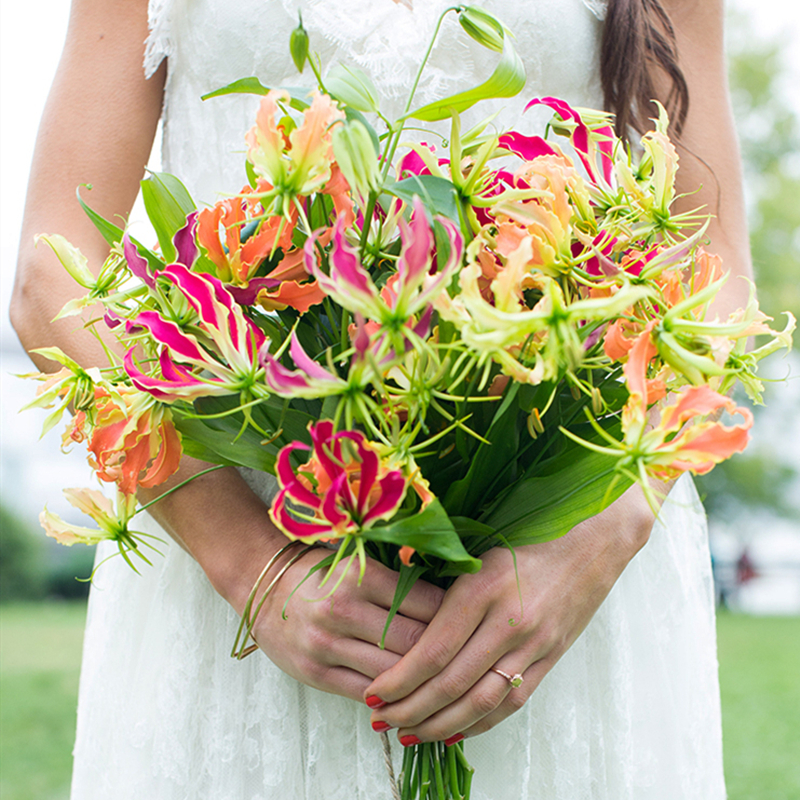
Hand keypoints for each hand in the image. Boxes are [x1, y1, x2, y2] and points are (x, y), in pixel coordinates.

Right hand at [142, 464, 443, 703]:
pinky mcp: (315, 671)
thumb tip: (452, 594)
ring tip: (446, 677)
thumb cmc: (320, 567)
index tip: (472, 619)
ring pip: (392, 671)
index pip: (423, 602)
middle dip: (444, 651)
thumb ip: (397, 577)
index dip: (453, 615)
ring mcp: (327, 644)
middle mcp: (343, 609)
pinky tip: (412, 694)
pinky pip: (365, 692)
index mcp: (360, 575)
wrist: (262, 582)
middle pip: (413, 640)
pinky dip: (392, 696)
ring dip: (421, 678)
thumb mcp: (358, 558)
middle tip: (467, 653)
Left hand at [364, 485, 656, 744]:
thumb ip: (441, 585)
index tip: (372, 693)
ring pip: (480, 702)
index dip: (399, 680)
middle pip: (452, 684)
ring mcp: (533, 645)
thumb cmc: (525, 538)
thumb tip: (392, 611)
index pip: (433, 651)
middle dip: (410, 709)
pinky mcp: (549, 659)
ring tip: (408, 734)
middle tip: (380, 721)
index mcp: (483, 589)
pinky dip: (478, 723)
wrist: (590, 542)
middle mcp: (508, 622)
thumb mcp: (477, 551)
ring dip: (439, 725)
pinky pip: (510, 704)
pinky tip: (451, 730)